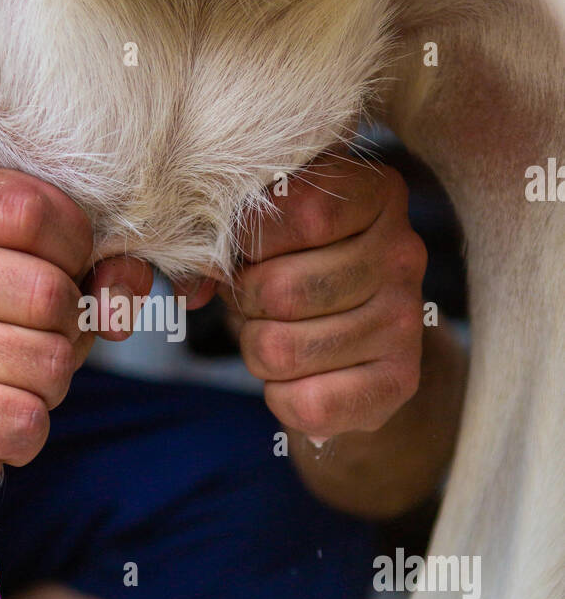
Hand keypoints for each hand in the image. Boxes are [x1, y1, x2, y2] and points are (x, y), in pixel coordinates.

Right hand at [0, 168, 149, 503]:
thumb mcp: (28, 278)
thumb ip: (94, 269)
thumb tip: (118, 303)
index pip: (34, 208)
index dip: (74, 250)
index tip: (58, 274)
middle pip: (50, 294)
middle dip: (66, 333)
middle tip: (30, 345)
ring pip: (49, 362)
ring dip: (48, 386)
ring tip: (6, 384)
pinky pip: (26, 420)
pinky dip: (26, 436)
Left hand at [228, 155, 426, 440]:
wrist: (355, 341)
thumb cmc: (296, 266)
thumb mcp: (266, 229)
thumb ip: (225, 234)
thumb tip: (193, 285)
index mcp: (376, 194)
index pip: (303, 212)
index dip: (251, 239)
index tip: (247, 248)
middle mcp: (404, 253)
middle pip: (280, 290)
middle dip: (246, 302)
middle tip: (258, 301)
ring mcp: (405, 320)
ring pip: (280, 350)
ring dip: (257, 349)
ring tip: (278, 334)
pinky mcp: (400, 381)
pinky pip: (308, 403)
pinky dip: (282, 397)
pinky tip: (298, 377)